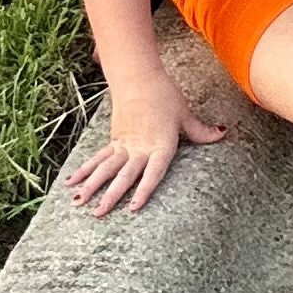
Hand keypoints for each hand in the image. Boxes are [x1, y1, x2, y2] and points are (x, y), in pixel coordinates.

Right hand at [66, 69, 226, 216]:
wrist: (140, 78)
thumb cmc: (166, 96)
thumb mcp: (185, 114)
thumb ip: (200, 130)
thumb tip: (222, 133)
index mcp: (161, 144)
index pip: (153, 171)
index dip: (144, 189)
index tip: (134, 207)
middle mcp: (140, 147)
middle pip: (124, 174)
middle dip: (111, 195)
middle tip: (100, 213)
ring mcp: (124, 144)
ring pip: (106, 168)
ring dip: (92, 185)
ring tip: (79, 203)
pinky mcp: (114, 139)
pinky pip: (98, 158)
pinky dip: (84, 170)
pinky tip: (70, 183)